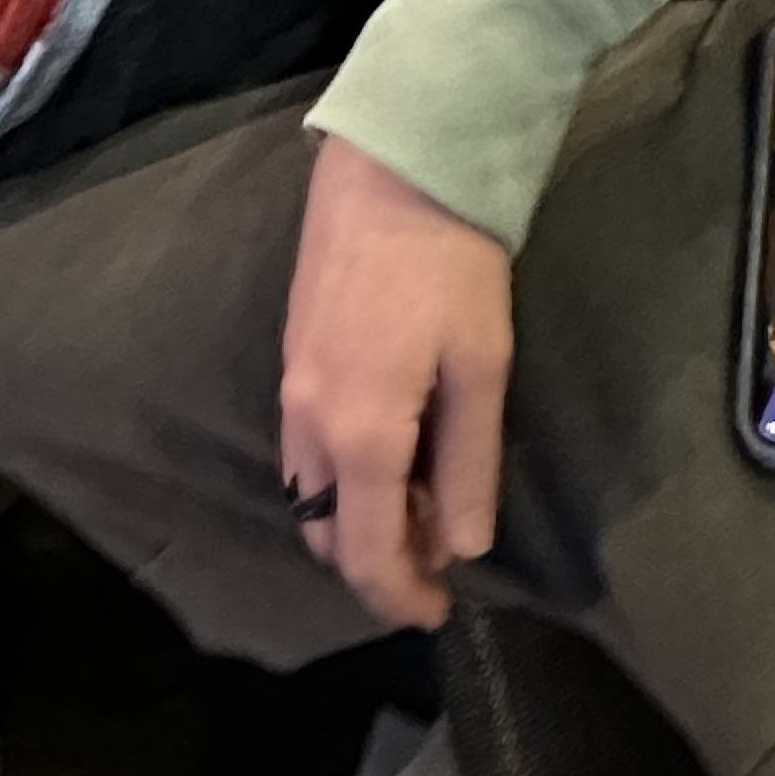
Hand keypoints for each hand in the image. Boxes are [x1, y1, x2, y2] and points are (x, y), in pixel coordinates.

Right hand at [280, 134, 513, 629]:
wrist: (394, 164)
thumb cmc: (453, 261)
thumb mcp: (483, 365)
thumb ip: (468, 464)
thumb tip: (459, 548)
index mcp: (360, 435)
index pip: (367, 554)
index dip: (400, 597)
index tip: (439, 611)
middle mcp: (309, 423)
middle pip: (328, 532)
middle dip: (378, 558)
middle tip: (440, 547)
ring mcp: (291, 386)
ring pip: (311, 492)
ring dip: (358, 516)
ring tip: (423, 495)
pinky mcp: (291, 353)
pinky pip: (305, 447)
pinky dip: (342, 474)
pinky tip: (394, 445)